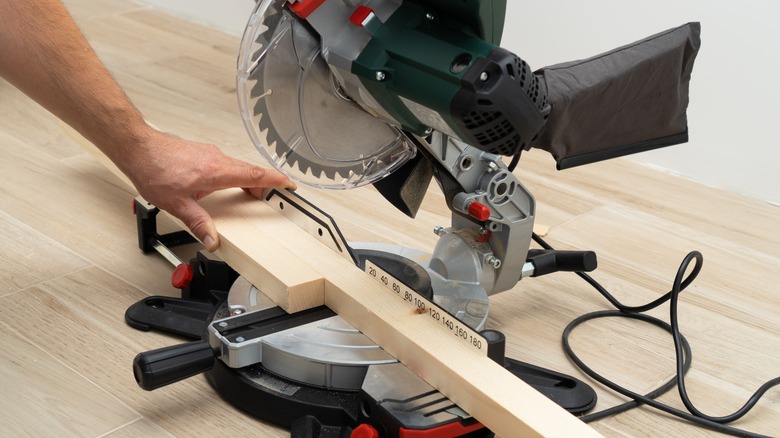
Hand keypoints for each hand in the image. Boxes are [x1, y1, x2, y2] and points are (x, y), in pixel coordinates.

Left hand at [125, 129, 295, 251]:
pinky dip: (232, 174)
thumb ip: (199, 223)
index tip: (289, 184)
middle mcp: (217, 159)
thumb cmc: (154, 170)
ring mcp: (210, 153)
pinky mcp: (201, 151)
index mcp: (217, 172)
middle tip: (269, 197)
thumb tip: (212, 239)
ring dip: (245, 179)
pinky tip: (220, 185)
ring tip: (246, 194)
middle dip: (263, 184)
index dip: (276, 180)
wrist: (137, 147)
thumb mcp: (177, 205)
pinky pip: (225, 163)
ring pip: (237, 166)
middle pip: (250, 171)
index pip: (255, 174)